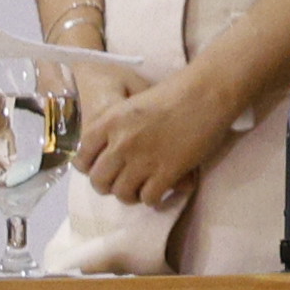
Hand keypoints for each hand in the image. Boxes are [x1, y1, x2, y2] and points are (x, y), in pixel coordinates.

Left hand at [71, 61, 248, 215]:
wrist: (208, 92)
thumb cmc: (176, 91)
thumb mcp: (134, 103)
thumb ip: (118, 127)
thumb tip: (113, 149)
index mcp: (109, 123)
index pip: (82, 159)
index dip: (90, 168)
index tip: (102, 168)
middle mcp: (120, 144)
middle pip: (100, 182)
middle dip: (110, 186)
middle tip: (124, 181)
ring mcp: (142, 160)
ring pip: (122, 194)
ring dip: (132, 195)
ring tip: (143, 189)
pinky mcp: (167, 172)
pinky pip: (149, 198)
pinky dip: (154, 199)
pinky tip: (162, 191)